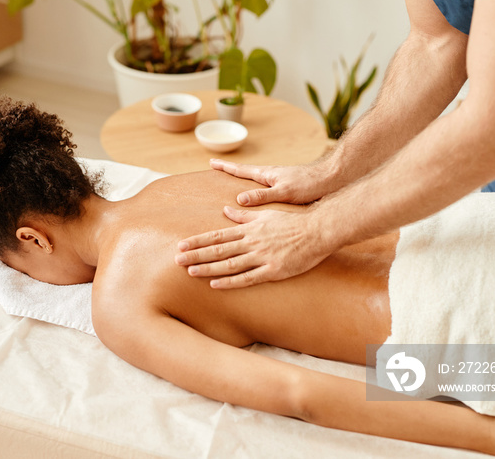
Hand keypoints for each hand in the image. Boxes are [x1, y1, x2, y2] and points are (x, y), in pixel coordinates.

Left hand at [175, 206, 329, 288]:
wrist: (318, 231)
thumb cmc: (292, 223)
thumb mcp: (266, 215)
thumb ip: (244, 215)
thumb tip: (226, 210)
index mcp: (249, 229)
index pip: (217, 236)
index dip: (198, 241)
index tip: (181, 245)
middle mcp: (252, 242)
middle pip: (218, 250)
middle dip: (196, 255)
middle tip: (177, 260)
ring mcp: (262, 257)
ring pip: (229, 264)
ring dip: (208, 268)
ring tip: (190, 272)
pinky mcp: (273, 271)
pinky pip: (248, 278)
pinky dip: (230, 282)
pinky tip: (215, 285)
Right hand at [210, 159, 335, 205]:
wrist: (333, 181)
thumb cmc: (310, 185)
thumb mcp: (284, 192)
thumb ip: (262, 196)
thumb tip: (239, 199)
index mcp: (268, 175)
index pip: (242, 170)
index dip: (226, 167)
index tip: (211, 162)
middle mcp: (272, 176)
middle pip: (247, 173)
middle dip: (232, 172)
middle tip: (217, 168)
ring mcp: (280, 182)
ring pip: (256, 182)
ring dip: (244, 181)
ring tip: (234, 184)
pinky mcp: (288, 189)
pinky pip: (266, 190)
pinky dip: (257, 191)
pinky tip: (259, 198)